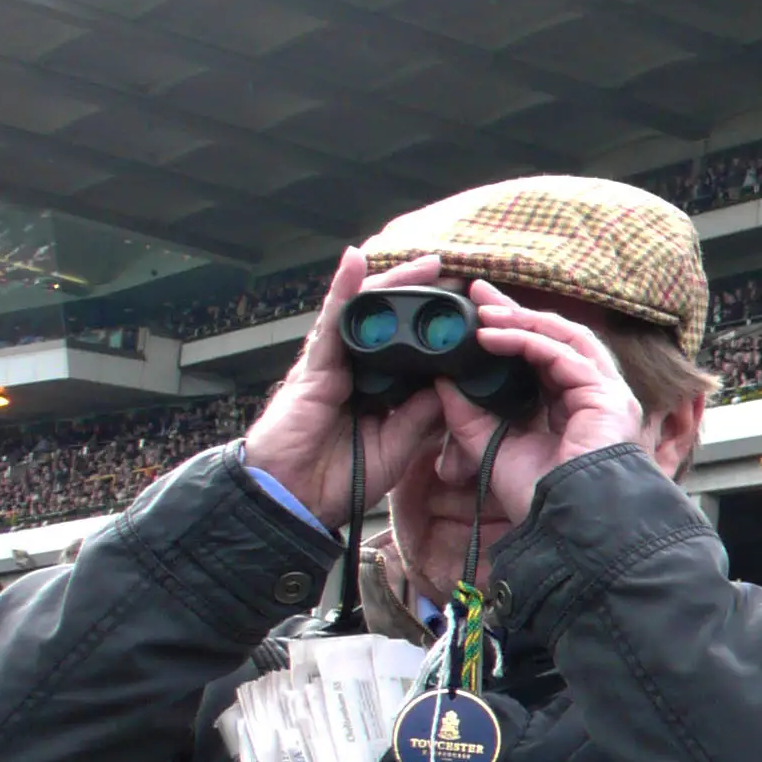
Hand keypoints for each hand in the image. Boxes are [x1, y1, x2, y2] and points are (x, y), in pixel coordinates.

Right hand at [240, 249, 449, 527]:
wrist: (292, 501)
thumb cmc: (338, 479)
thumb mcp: (396, 446)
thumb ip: (422, 416)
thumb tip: (452, 385)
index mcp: (379, 390)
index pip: (410, 350)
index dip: (436, 330)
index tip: (470, 312)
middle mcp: (356, 371)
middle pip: (390, 322)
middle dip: (420, 296)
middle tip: (454, 275)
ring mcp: (332, 365)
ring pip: (365, 312)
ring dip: (393, 283)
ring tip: (425, 262)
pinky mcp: (313, 366)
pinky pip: (330, 321)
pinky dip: (342, 289)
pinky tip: (354, 260)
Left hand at [443, 283, 647, 527]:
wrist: (566, 526)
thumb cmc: (539, 499)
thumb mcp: (492, 447)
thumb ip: (469, 415)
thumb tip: (441, 381)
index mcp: (573, 409)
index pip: (544, 357)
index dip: (511, 332)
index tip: (475, 317)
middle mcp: (595, 396)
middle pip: (557, 337)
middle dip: (515, 312)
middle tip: (476, 293)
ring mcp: (607, 394)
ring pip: (565, 338)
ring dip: (521, 320)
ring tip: (482, 311)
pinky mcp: (607, 396)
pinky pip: (563, 354)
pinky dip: (526, 340)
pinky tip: (493, 336)